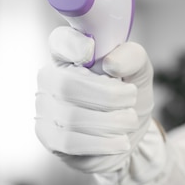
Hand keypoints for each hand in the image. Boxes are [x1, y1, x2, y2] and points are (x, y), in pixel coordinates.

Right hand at [35, 26, 159, 175]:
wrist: (131, 133)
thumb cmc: (128, 96)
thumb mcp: (139, 71)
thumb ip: (131, 57)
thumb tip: (111, 64)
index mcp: (69, 54)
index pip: (59, 41)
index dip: (73, 44)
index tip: (91, 50)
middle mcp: (50, 79)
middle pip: (66, 85)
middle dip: (108, 96)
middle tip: (131, 99)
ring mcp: (46, 110)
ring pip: (70, 117)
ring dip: (111, 121)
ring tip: (129, 121)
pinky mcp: (50, 139)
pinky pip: (70, 142)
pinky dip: (102, 142)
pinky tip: (120, 141)